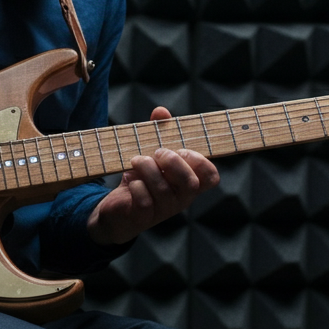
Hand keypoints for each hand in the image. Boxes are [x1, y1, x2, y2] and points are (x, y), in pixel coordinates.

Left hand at [87, 107, 219, 245]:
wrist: (118, 209)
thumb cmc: (142, 178)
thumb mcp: (152, 153)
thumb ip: (160, 131)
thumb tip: (161, 111)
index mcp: (189, 182)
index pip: (211, 177)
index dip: (201, 162)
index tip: (182, 150)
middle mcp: (181, 198)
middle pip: (190, 184)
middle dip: (173, 162)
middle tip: (157, 153)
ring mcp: (163, 210)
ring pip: (163, 189)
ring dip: (147, 168)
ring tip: (136, 160)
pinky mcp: (143, 217)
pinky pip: (144, 201)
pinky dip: (135, 185)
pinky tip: (130, 180)